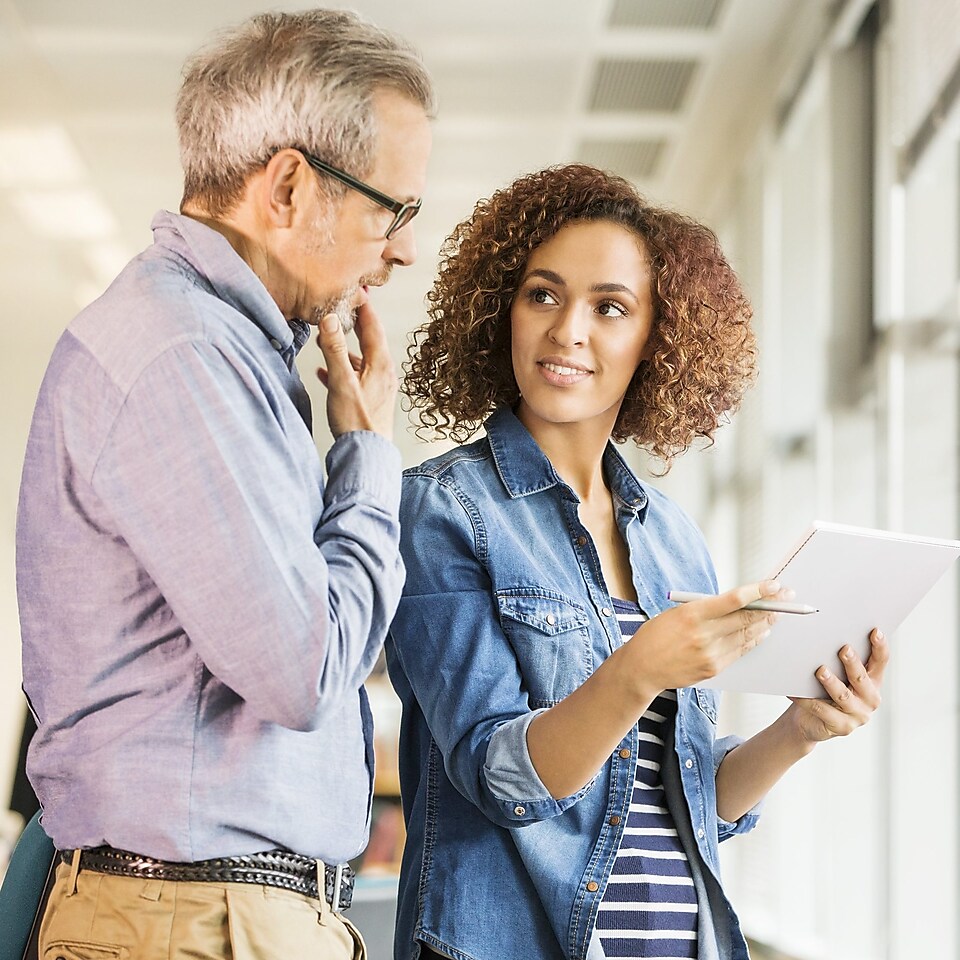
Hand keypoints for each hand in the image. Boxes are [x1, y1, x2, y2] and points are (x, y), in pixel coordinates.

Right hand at [315, 301, 396, 438]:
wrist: (367, 455)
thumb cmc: (356, 422)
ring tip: (327, 338)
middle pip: (369, 340)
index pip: (373, 327)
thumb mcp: (341, 382)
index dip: (364, 307)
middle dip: (354, 324)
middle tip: (342, 308)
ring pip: (361, 359)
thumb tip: (330, 319)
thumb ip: (334, 350)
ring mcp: (378, 387)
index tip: (356, 290)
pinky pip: (355, 377)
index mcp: (380, 364)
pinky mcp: (370, 400)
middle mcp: (383, 373)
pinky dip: (342, 369)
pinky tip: (325, 372)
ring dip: (345, 348)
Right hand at [623, 580, 782, 699]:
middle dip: (771, 606)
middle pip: (747, 618)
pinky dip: (754, 640)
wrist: (641, 668)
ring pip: (748, 636)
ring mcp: (711, 654)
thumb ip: (706, 608)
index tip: (774, 585)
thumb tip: (738, 602)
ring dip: (766, 623)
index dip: (758, 591)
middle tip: (786, 597)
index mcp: (692, 614)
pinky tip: (762, 632)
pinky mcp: (714, 669)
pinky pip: (740, 651)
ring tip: (778, 613)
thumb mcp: (677, 613)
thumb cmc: (656, 635)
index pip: (734, 600)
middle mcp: (704, 635)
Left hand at [786, 629, 887, 743]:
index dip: (880, 646)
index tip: (875, 631)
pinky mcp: (842, 727)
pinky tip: (794, 691)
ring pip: (843, 696)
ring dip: (832, 682)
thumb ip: (839, 660)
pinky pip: (821, 710)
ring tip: (820, 670)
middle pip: (861, 678)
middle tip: (844, 649)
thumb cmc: (824, 689)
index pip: (880, 662)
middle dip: (853, 663)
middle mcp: (870, 699)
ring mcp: (857, 715)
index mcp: (872, 681)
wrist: (810, 721)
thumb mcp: (837, 674)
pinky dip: (806, 700)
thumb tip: (827, 634)